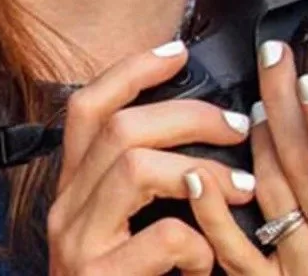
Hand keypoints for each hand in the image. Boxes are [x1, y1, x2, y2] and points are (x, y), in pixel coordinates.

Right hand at [47, 40, 255, 274]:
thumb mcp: (124, 228)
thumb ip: (145, 185)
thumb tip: (201, 132)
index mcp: (76, 189)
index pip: (88, 106)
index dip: (132, 71)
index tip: (178, 52)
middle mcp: (67, 209)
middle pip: (118, 127)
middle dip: (187, 115)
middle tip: (236, 125)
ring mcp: (79, 246)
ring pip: (134, 166)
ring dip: (199, 168)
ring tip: (240, 185)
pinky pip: (160, 239)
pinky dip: (198, 243)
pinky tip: (210, 261)